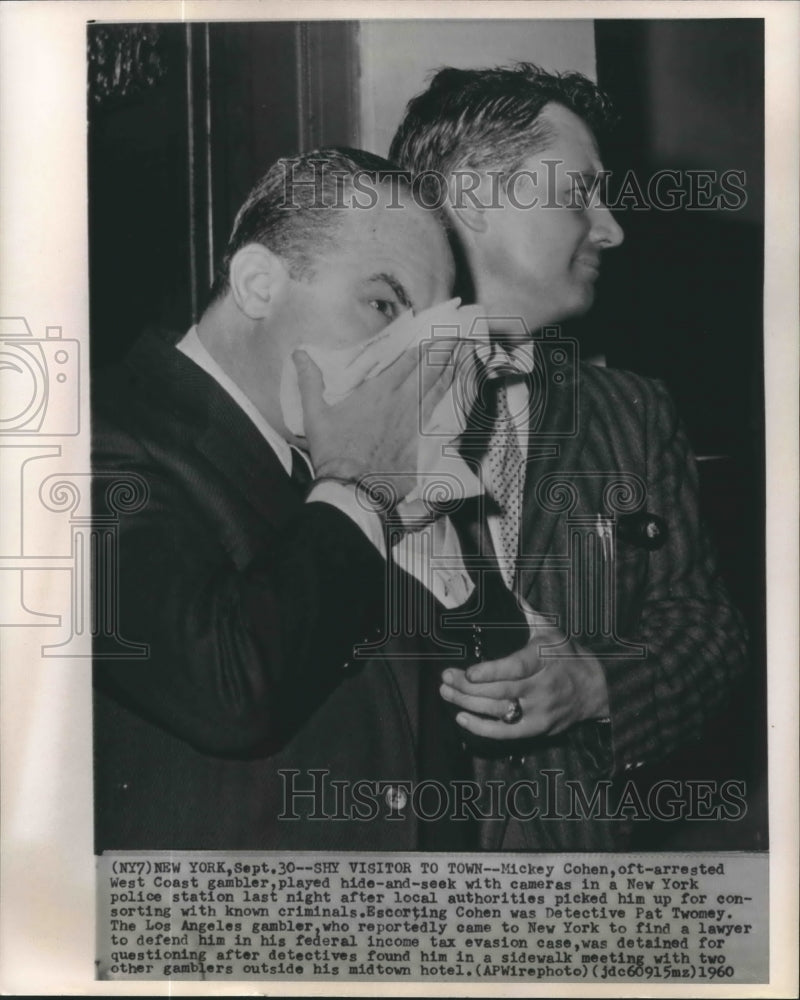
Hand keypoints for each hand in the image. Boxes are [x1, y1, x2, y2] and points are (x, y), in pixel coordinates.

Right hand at [295, 340, 458, 498]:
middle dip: (442, 351)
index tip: (435, 331)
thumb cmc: (334, 452)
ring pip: (437, 391)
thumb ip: (310, 382)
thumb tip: (300, 355)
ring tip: (459, 357)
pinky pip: (437, 416)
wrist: (353, 489)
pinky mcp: (420, 442)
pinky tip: (453, 396)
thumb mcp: (315, 415)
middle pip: (428, 370)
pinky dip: (446, 401)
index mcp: (379, 391)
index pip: (408, 360)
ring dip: (449, 372)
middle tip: (455, 336)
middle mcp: (402, 402)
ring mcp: (414, 422)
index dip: (424, 344)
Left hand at [439, 624, 609, 740]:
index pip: (515, 668)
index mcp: (543, 658)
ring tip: (446, 692)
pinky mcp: (537, 728)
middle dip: (467, 687)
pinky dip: (482, 728)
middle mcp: (541, 686)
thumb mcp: (551, 630)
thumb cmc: (567, 656)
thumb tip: (509, 589)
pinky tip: (462, 718)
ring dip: (468, 704)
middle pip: (500, 691)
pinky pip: (506, 733)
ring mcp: (539, 710)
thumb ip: (526, 612)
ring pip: (498, 711)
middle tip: (445, 679)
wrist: (596, 689)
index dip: (490, 672)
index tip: (467, 672)